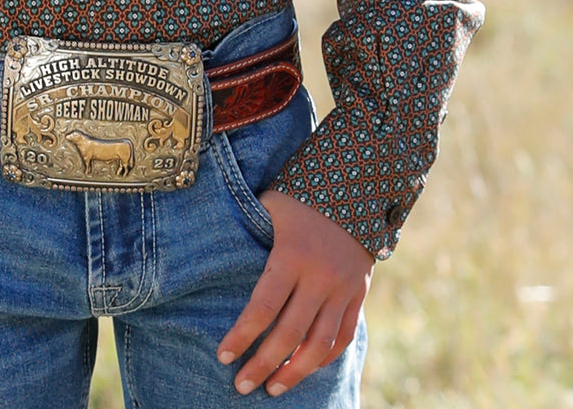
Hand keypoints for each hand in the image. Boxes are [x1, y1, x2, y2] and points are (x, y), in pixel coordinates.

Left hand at [216, 189, 373, 395]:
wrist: (356, 185)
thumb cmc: (299, 195)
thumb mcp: (270, 205)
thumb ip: (249, 231)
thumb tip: (214, 252)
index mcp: (292, 255)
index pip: (263, 307)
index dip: (242, 336)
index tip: (223, 356)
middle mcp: (320, 277)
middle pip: (289, 334)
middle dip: (263, 365)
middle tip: (241, 386)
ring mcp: (342, 288)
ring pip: (319, 344)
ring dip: (295, 372)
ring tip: (273, 389)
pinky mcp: (358, 294)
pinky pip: (342, 336)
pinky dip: (324, 357)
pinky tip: (305, 369)